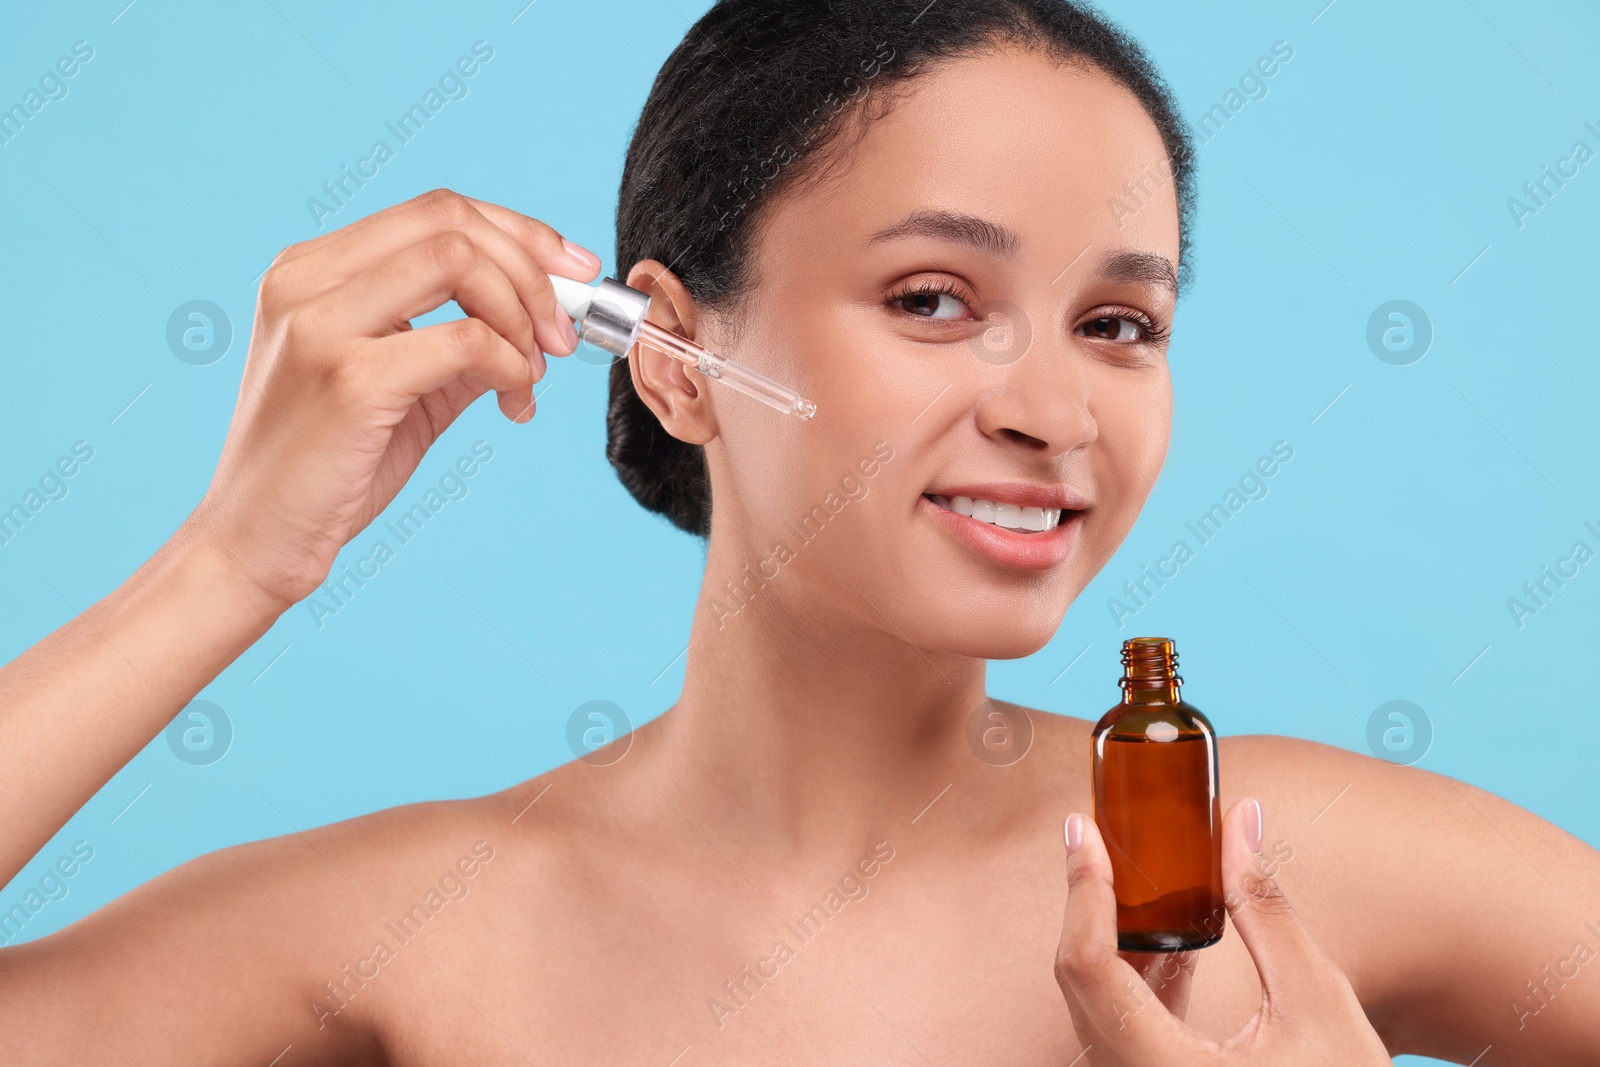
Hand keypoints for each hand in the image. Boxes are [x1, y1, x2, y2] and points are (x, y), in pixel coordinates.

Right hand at [180, 189, 600, 610]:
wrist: (257, 542)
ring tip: (533, 373)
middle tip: (562, 336)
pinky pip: (464, 340)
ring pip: (458, 261)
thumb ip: (460, 341)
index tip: (575, 270)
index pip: (435, 209)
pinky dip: (511, 365)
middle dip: (531, 271)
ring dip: (521, 315)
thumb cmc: (327, 469)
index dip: (520, 233)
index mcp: (311, 269)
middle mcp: (306, 279)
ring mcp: (320, 323)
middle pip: (451, 220)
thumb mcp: (401, 385)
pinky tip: (514, 401)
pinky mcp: (348, 378)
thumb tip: (546, 316)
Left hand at [1054, 797, 1391, 1064]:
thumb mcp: (1316, 1001)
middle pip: (1081, 981)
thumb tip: (1239, 823)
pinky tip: (1169, 941)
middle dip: (1089, 901)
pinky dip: (1135, 978)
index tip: (1084, 829)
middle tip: (1099, 837)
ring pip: (1096, 1004)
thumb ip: (1266, 910)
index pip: (1087, 967)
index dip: (1082, 890)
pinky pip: (1122, 1027)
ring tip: (1133, 876)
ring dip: (1111, 938)